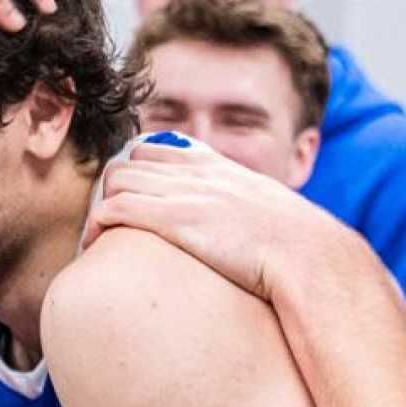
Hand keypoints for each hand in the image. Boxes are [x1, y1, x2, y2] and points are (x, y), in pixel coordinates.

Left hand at [85, 139, 333, 303]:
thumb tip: (258, 242)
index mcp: (222, 170)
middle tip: (107, 223)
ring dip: (101, 206)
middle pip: (132, 160)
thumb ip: (254, 217)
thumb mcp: (274, 220)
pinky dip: (96, 225)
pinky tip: (92, 246)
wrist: (312, 258)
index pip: (162, 148)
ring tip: (96, 237)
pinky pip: (115, 210)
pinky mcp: (175, 220)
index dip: (140, 170)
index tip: (134, 198)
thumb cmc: (301, 252)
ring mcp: (186, 194)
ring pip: (117, 180)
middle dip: (113, 188)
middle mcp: (200, 175)